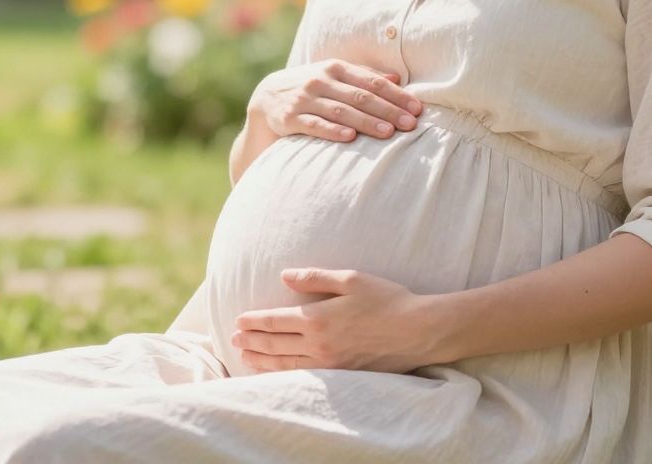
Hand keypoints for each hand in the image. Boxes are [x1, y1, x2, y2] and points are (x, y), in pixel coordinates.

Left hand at [231, 268, 437, 372]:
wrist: (418, 331)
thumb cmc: (386, 299)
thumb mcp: (350, 279)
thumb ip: (314, 278)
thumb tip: (284, 276)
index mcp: (318, 318)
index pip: (274, 321)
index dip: (253, 321)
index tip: (238, 320)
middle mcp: (318, 344)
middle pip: (274, 344)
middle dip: (251, 341)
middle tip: (233, 338)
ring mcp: (329, 364)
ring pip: (285, 364)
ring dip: (261, 359)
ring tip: (244, 355)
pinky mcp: (341, 376)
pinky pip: (303, 376)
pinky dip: (283, 373)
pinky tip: (275, 371)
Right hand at [249, 60, 421, 142]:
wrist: (266, 97)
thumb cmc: (311, 86)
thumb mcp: (334, 75)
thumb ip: (364, 75)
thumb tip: (397, 77)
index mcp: (336, 67)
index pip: (372, 82)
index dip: (396, 95)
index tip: (417, 108)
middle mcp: (320, 80)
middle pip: (360, 97)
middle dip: (388, 111)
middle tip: (410, 124)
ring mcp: (304, 99)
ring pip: (340, 111)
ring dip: (366, 122)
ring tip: (388, 133)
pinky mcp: (290, 117)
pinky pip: (314, 125)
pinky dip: (332, 131)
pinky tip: (349, 138)